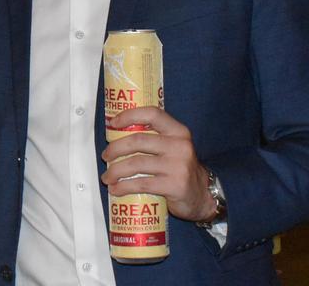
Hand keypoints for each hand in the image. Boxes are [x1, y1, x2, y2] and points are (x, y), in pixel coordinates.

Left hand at [100, 106, 214, 222]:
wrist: (202, 195)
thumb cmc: (179, 168)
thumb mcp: (173, 147)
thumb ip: (154, 138)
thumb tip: (117, 134)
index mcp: (178, 131)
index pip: (152, 113)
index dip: (129, 115)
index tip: (112, 123)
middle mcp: (179, 145)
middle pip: (138, 140)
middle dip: (116, 148)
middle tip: (106, 156)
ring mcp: (177, 166)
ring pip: (136, 163)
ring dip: (115, 170)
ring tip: (107, 177)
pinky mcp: (174, 185)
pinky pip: (141, 183)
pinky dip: (124, 186)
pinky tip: (116, 189)